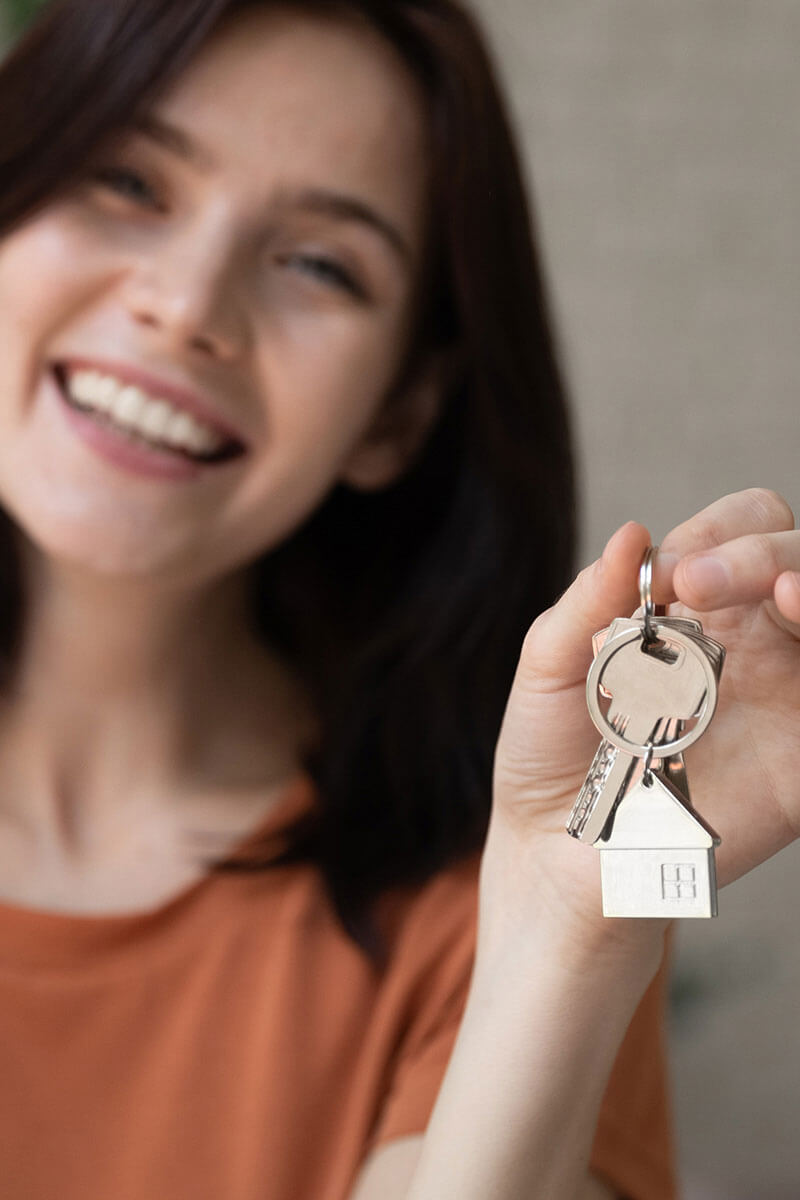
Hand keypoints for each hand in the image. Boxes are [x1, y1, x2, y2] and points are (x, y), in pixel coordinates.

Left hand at [481, 489, 798, 965]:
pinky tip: (798, 631)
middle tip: (700, 586)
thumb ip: (587, 602)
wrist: (553, 854)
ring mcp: (782, 700)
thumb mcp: (549, 668)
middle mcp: (749, 642)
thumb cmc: (551, 752)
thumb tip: (632, 535)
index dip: (716, 536)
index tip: (669, 579)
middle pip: (795, 562)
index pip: (740, 532)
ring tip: (788, 596)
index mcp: (694, 608)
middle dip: (762, 555)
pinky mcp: (794, 767)